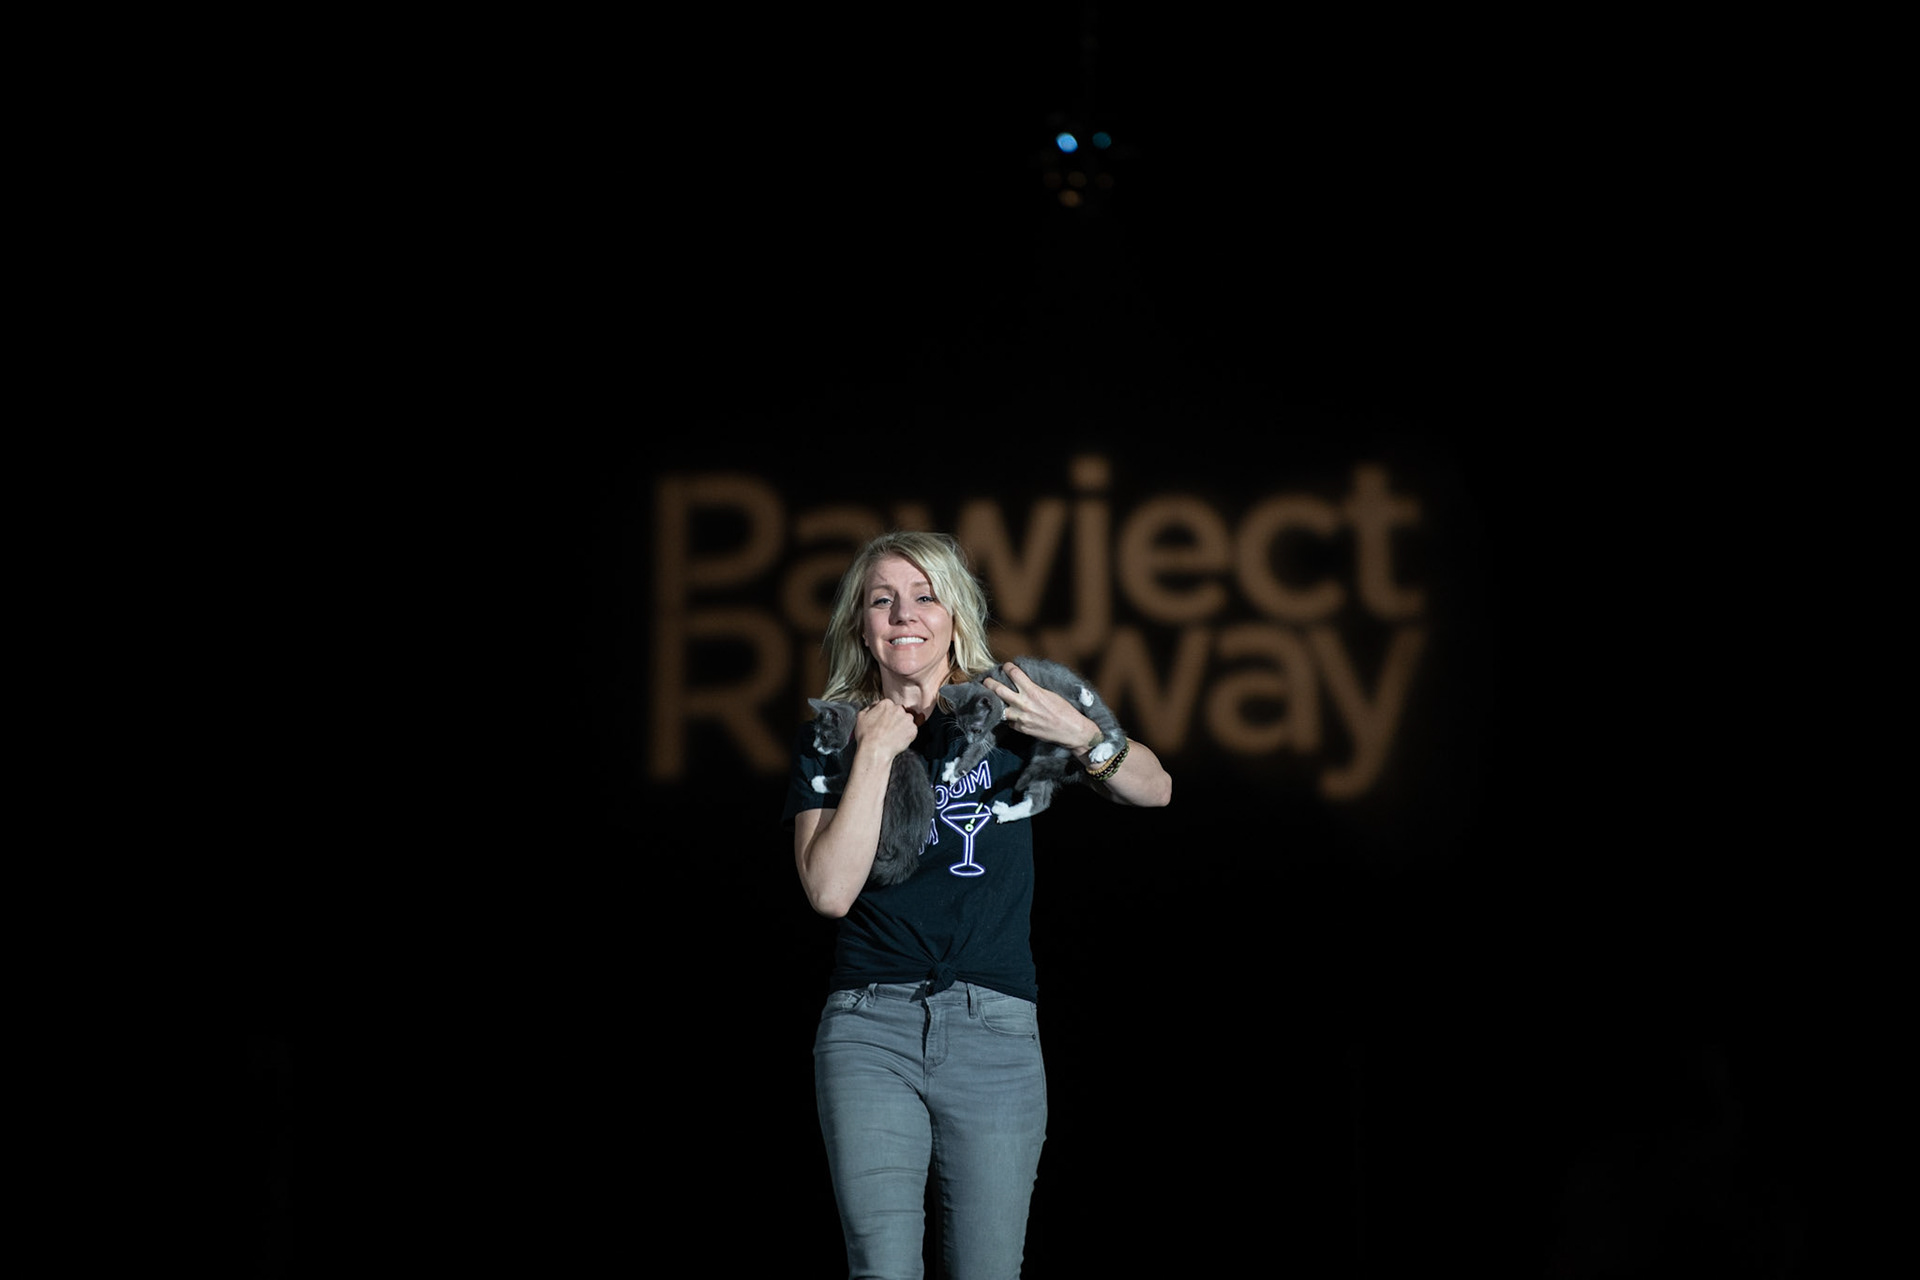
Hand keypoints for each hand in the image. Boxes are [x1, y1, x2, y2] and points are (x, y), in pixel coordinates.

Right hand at [853, 699, 919, 759]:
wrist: (874, 750)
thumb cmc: (866, 736)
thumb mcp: (861, 717)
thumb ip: (870, 707)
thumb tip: (875, 705)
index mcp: (886, 704)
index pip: (890, 707)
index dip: (887, 716)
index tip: (885, 723)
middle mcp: (898, 708)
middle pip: (900, 712)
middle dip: (896, 720)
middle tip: (889, 730)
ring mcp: (907, 719)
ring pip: (907, 721)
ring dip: (903, 727)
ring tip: (894, 736)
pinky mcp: (913, 730)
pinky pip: (912, 731)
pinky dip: (908, 736)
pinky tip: (898, 740)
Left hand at [984, 662, 1100, 752]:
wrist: (1071, 730)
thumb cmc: (1064, 710)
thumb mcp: (1050, 694)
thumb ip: (1034, 689)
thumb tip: (1023, 684)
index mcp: (1033, 692)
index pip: (1014, 674)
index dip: (1008, 668)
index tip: (1006, 666)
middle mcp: (1024, 704)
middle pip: (999, 690)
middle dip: (990, 683)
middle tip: (986, 681)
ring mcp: (1021, 718)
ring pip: (1000, 709)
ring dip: (995, 703)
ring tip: (990, 699)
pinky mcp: (1021, 729)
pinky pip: (1009, 722)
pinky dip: (1008, 718)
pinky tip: (1008, 715)